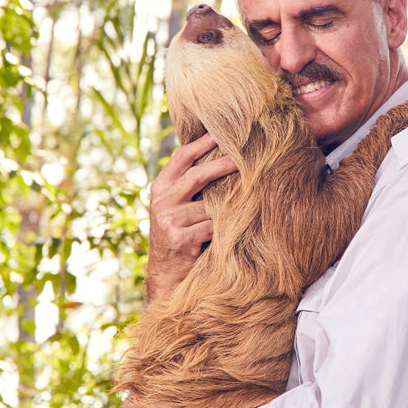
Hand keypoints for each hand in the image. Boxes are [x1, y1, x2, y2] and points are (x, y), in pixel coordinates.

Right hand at [146, 133, 236, 302]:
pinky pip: (212, 226)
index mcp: (160, 188)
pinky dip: (224, 227)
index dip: (203, 142)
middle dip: (223, 164)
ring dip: (227, 206)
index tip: (223, 131)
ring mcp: (169, 221)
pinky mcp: (180, 239)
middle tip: (246, 156)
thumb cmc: (179, 236)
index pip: (183, 157)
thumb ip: (188, 186)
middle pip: (197, 175)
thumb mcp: (175, 207)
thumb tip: (221, 154)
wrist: (165, 276)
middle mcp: (161, 202)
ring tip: (247, 200)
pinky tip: (233, 229)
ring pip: (208, 205)